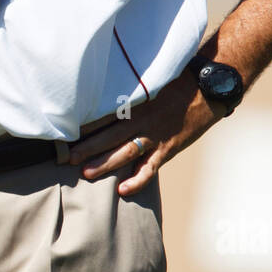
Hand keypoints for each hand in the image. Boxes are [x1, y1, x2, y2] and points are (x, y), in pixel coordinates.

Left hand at [67, 70, 226, 196]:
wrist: (209, 86)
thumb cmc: (177, 81)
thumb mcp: (149, 81)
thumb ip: (128, 92)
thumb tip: (103, 95)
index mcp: (134, 101)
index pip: (101, 114)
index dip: (82, 125)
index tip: (62, 131)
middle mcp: (141, 118)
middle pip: (107, 135)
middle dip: (85, 147)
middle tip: (64, 157)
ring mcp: (155, 134)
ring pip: (124, 152)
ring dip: (104, 163)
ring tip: (85, 173)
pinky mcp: (169, 147)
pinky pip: (150, 167)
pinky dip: (137, 179)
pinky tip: (123, 190)